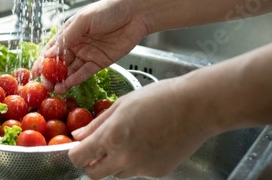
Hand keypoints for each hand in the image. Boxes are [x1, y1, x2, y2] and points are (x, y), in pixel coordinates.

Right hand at [32, 0, 147, 92]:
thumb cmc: (108, 10)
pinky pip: (85, 73)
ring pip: (70, 70)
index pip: (52, 49)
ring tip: (55, 89)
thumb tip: (49, 54)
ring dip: (62, 80)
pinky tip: (68, 84)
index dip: (42, 61)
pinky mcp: (99, 63)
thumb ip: (67, 38)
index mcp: (69, 33)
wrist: (135, 14)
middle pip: (59, 63)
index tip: (34, 72)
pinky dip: (76, 79)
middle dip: (50, 75)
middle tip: (45, 85)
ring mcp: (87, 54)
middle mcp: (76, 45)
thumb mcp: (84, 20)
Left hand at [68, 78, 214, 178]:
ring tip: (129, 138)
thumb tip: (79, 135)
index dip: (75, 152)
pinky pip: (138, 171)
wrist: (196, 107)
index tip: (78, 146)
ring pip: (116, 173)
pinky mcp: (157, 173)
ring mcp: (142, 169)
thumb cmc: (160, 98)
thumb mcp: (121, 104)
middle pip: (94, 173)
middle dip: (91, 163)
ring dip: (114, 161)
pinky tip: (147, 142)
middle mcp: (125, 158)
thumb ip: (97, 124)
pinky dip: (136, 161)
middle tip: (97, 148)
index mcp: (112, 138)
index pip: (79, 158)